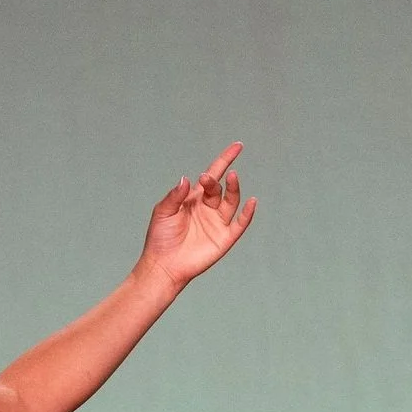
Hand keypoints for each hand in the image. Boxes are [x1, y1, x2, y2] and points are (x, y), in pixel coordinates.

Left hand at [137, 142, 255, 291]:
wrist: (163, 265)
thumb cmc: (160, 238)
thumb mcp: (163, 212)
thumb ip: (175, 195)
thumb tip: (188, 179)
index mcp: (195, 199)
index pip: (213, 174)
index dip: (224, 160)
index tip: (237, 146)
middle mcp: (209, 208)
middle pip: (219, 187)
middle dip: (213, 180)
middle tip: (205, 179)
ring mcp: (218, 223)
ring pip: (231, 201)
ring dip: (233, 188)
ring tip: (231, 176)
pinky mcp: (224, 238)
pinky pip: (240, 223)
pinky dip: (247, 213)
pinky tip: (251, 201)